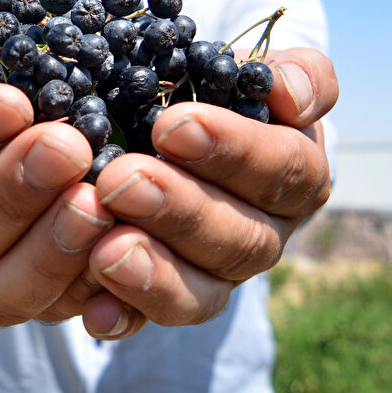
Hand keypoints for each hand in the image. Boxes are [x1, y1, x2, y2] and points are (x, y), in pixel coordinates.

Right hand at [0, 56, 114, 325]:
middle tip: (65, 146)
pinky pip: (64, 311)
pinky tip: (123, 241)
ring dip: (52, 247)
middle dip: (11, 192)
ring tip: (95, 199)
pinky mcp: (37, 312)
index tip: (9, 102)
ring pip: (4, 293)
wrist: (26, 133)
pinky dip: (94, 282)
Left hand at [80, 47, 337, 338]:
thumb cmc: (218, 90)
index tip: (172, 126)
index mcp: (298, 173)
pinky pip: (152, 321)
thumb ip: (296, 74)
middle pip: (239, 237)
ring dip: (154, 271)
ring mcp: (219, 276)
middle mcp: (266, 234)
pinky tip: (93, 312)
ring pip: (202, 291)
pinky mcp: (171, 302)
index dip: (233, 150)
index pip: (282, 169)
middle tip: (120, 182)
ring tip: (105, 249)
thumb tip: (291, 95)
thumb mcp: (257, 71)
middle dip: (179, 209)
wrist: (174, 126)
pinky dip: (124, 317)